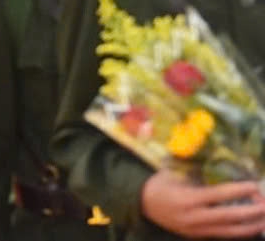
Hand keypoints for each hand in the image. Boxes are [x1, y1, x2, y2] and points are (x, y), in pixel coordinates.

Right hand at [140, 169, 264, 237]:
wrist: (143, 204)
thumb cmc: (160, 184)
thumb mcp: (174, 173)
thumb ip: (196, 172)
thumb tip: (222, 164)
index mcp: (187, 199)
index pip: (219, 195)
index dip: (239, 191)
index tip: (255, 185)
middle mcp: (194, 217)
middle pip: (230, 217)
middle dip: (253, 211)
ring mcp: (197, 230)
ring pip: (231, 231)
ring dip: (252, 226)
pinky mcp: (199, 236)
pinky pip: (224, 235)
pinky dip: (241, 231)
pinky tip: (252, 226)